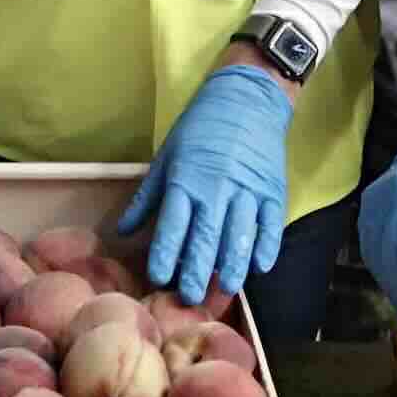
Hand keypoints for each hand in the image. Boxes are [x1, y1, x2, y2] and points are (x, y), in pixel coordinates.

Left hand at [116, 65, 292, 303]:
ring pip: (239, 234)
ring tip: (226, 288)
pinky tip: (260, 266)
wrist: (246, 99)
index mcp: (186, 179)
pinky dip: (266, 245)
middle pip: (206, 236)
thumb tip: (123, 232)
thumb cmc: (200, 129)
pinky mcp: (272, 189)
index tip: (159, 278)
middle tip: (191, 298)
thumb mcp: (166, 156)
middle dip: (197, 269)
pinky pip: (270, 223)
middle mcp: (216, 187)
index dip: (166, 253)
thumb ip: (147, 197)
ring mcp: (247, 189)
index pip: (173, 224)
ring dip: (232, 264)